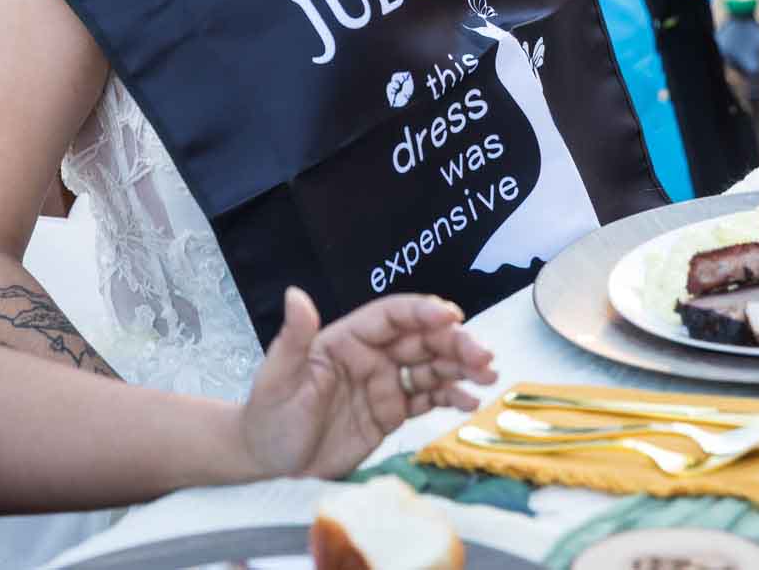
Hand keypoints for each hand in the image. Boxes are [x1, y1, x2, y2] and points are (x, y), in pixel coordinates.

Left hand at [237, 287, 496, 480]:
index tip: (452, 316)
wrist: (269, 464)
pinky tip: (470, 401)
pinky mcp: (391, 413)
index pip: (390, 316)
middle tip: (484, 355)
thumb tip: (295, 295)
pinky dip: (451, 397)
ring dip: (461, 367)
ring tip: (489, 375)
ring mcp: (383, 384)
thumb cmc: (269, 416)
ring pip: (431, 367)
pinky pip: (427, 399)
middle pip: (420, 339)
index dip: (422, 312)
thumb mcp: (277, 377)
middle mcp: (370, 356)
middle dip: (455, 343)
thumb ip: (293, 337)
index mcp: (345, 339)